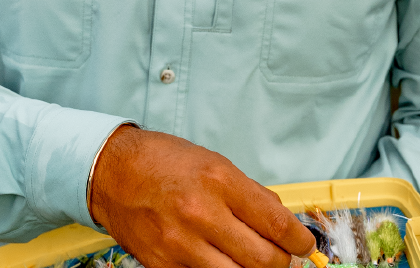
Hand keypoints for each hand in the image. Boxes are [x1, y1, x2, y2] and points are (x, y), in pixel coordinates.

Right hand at [89, 126, 315, 267]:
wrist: (115, 172)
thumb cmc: (167, 162)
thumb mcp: (215, 163)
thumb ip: (249, 194)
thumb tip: (281, 223)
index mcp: (220, 181)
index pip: (276, 223)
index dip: (299, 241)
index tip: (304, 245)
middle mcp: (203, 214)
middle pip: (263, 260)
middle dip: (281, 262)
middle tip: (281, 257)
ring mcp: (182, 245)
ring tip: (253, 262)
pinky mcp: (164, 267)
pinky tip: (222, 263)